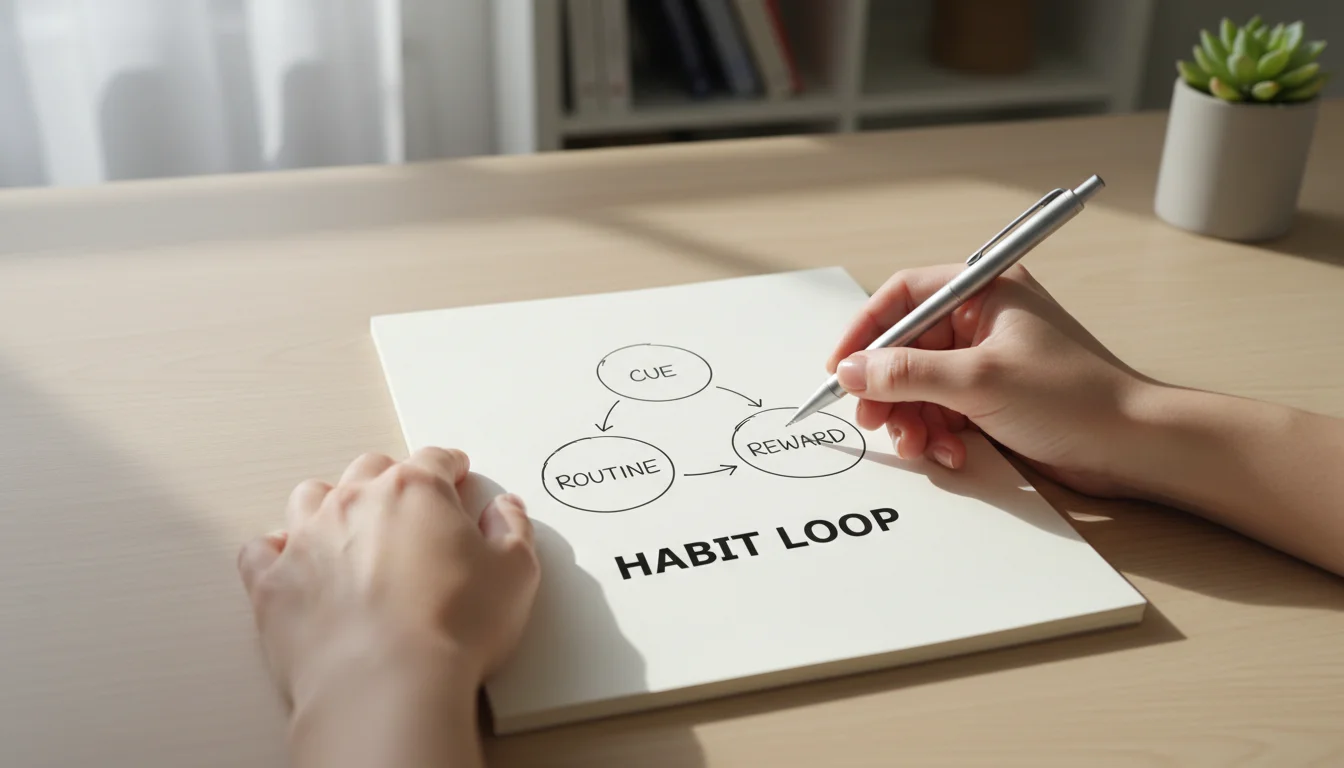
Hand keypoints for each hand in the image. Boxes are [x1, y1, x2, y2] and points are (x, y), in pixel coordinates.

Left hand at [237, 447, 538, 767]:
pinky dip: (276, 551)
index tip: (455, 473)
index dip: (450, 466)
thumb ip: (512, 531)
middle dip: (392, 482)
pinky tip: (292, 561)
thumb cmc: (451, 629)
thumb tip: (506, 511)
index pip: (435, 459)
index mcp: (416, 491)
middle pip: (371, 470)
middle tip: (409, 508)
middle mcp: (356, 502)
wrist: (386, 686)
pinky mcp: (274, 583)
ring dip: (332, 505)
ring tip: (349, 528)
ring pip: (312, 498)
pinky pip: (261, 550)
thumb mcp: (514, 575)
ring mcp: (307, 539)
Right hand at [827, 264, 1152, 496]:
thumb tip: (850, 371)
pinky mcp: (991, 400)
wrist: (1133, 447)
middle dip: (886, 388)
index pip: (903, 297)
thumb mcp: (978, 381)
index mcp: (984, 291)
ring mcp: (985, 363)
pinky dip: (937, 435)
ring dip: (910, 419)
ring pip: (918, 386)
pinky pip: (941, 413)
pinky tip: (950, 454)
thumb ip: (907, 374)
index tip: (840, 368)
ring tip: (918, 446)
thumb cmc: (1073, 397)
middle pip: (905, 347)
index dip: (866, 331)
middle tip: (873, 420)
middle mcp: (981, 321)